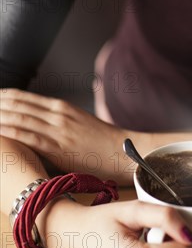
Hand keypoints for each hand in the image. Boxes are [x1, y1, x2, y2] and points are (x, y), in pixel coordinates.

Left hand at [0, 89, 137, 182]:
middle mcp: (58, 114)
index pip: (25, 98)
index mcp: (62, 107)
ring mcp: (57, 130)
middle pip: (19, 105)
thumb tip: (40, 125)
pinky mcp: (59, 147)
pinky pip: (28, 137)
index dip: (5, 96)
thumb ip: (60, 122)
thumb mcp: (80, 123)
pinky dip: (9, 132)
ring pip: (20, 119)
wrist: (123, 151)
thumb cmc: (103, 142)